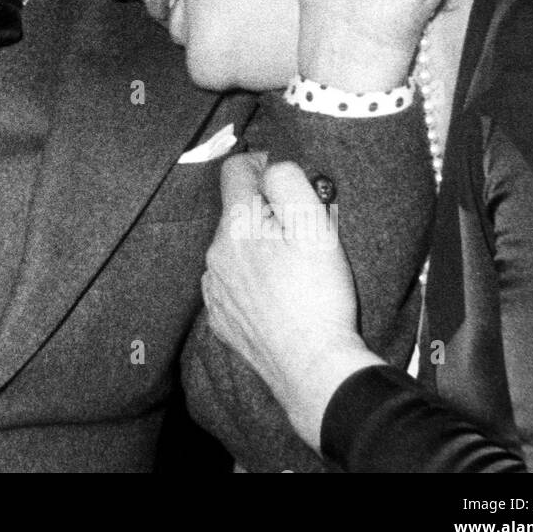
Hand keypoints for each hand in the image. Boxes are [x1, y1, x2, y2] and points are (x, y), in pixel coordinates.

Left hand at [203, 154, 382, 448]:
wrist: (313, 367)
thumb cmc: (318, 294)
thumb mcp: (314, 224)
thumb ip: (288, 181)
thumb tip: (271, 167)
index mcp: (235, 225)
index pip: (235, 169)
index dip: (263, 164)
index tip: (286, 176)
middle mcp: (215, 254)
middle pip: (236, 212)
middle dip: (266, 211)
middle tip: (303, 229)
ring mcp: (214, 288)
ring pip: (234, 249)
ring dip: (258, 247)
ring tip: (294, 267)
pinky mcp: (221, 318)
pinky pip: (233, 284)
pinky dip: (253, 279)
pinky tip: (280, 294)